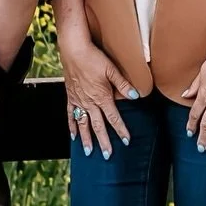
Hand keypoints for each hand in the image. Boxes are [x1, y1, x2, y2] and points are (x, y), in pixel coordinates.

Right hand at [59, 32, 135, 158]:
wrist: (73, 50)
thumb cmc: (94, 57)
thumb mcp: (112, 69)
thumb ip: (123, 84)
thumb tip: (135, 96)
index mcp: (102, 96)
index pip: (114, 117)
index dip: (120, 130)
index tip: (126, 141)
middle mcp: (90, 102)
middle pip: (98, 126)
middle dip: (104, 141)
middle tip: (108, 155)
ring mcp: (79, 100)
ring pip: (83, 124)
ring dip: (87, 138)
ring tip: (89, 151)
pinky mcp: (70, 96)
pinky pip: (71, 114)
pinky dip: (72, 126)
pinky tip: (73, 135)